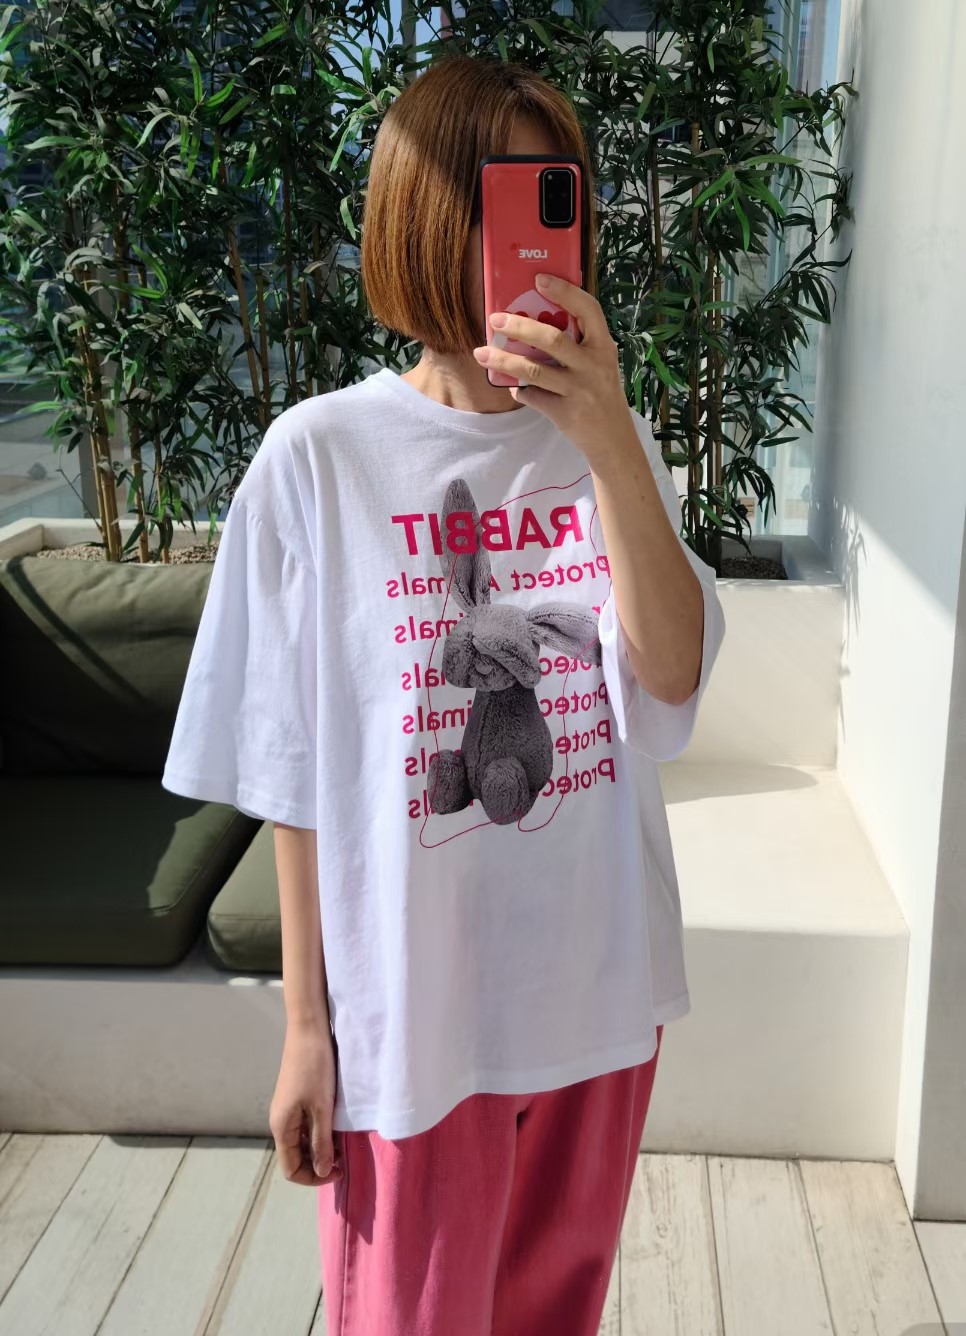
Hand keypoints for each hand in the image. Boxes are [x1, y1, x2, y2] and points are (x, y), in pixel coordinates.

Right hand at [269, 1017, 342, 1186]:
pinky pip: (305, 1125)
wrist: (309, 1030)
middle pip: (295, 1157)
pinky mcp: (295, 1097)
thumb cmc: (315, 1068)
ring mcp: (287, 1109)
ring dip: (320, 1147)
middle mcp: (280, 1121)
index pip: (291, 1169)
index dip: (313, 1177)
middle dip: (317, 1163)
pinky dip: (319, 1131)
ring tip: (342, 1143)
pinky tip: (336, 1125)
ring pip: (302, 1141)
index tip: (338, 1171)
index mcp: (282, 1127)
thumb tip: (320, 1172)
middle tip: (343, 1159)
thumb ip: (321, 1142)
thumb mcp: (322, 1108)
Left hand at [472, 271, 637, 464]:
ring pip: (534, 371)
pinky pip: (532, 396)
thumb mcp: (600, 363)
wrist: (612, 437)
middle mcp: (593, 365)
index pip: (588, 309)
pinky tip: (511, 386)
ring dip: (503, 361)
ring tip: (481, 353)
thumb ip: (578, 344)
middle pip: (552, 339)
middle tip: (495, 319)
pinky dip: (518, 390)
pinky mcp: (565, 412)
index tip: (539, 279)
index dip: (564, 292)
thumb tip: (534, 321)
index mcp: (604, 346)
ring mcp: (579, 390)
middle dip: (519, 327)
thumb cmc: (600, 392)